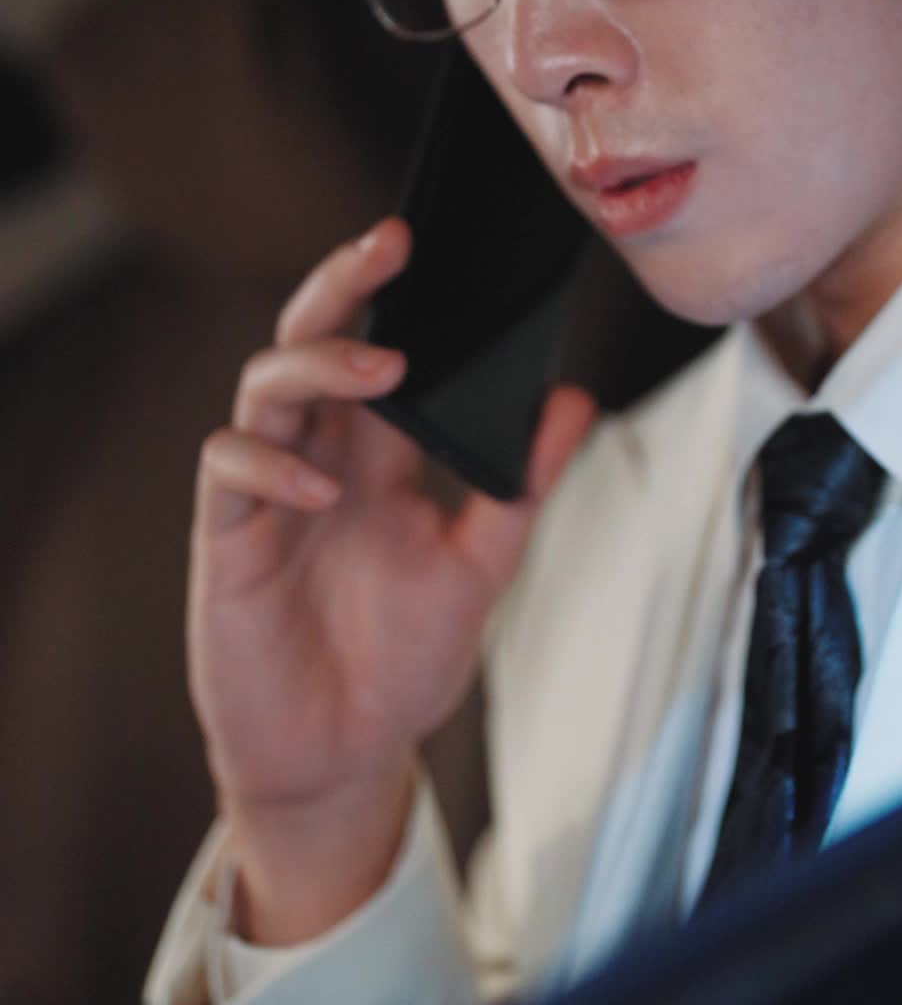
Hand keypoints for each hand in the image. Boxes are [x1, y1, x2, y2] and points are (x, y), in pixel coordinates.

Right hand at [188, 217, 594, 940]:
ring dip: (320, 362)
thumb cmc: (400, 663)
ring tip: (384, 368)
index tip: (436, 242)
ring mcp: (269, 489)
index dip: (397, 293)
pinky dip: (270, 462)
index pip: (380, 344)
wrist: (343, 761)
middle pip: (313, 338)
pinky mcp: (227, 538)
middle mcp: (319, 453)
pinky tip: (319, 487)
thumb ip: (520, 488)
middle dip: (346, 285)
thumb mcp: (481, 571)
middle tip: (393, 245)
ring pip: (266, 383)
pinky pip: (229, 467)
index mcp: (377, 453)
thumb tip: (571, 400)